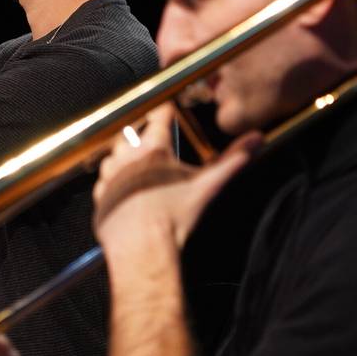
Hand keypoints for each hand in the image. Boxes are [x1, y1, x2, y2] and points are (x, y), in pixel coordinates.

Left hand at [94, 102, 259, 252]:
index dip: (165, 110)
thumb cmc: (174, 217)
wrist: (143, 247)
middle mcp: (127, 157)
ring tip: (137, 163)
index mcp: (153, 149)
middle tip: (154, 140)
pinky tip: (123, 188)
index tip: (167, 107)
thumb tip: (256, 139)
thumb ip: (232, 160)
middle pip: (132, 133)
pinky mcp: (100, 195)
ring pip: (113, 154)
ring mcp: (110, 175)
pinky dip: (112, 180)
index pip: (158, 117)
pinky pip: (103, 180)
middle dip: (142, 134)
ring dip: (123, 155)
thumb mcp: (207, 185)